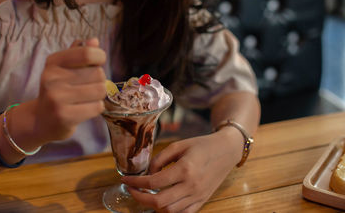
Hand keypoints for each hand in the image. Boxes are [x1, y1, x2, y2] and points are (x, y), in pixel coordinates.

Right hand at [34, 38, 106, 142]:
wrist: (41, 121)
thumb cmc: (59, 90)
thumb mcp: (64, 68)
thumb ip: (79, 53)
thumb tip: (94, 41)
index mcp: (53, 62)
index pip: (87, 53)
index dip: (100, 57)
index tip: (98, 63)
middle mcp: (52, 78)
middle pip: (98, 73)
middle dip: (99, 80)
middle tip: (88, 86)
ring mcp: (57, 98)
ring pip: (100, 90)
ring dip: (99, 95)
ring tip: (87, 98)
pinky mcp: (64, 116)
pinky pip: (97, 107)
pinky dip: (96, 108)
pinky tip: (85, 109)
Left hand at [121, 130, 242, 212]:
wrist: (226, 150)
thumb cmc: (202, 145)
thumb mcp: (179, 145)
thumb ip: (160, 159)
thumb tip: (147, 173)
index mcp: (185, 169)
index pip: (153, 183)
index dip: (135, 183)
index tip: (125, 180)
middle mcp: (191, 186)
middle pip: (159, 202)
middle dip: (140, 198)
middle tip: (132, 189)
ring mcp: (198, 196)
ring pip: (170, 211)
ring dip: (154, 205)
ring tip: (146, 194)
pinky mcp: (202, 200)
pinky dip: (170, 211)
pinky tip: (162, 201)